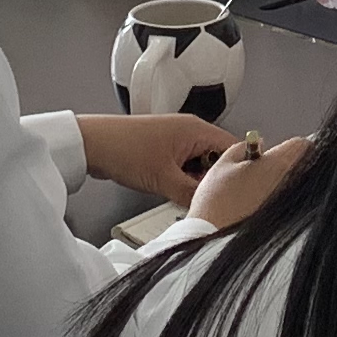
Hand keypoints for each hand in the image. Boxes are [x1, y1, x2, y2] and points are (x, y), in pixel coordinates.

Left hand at [75, 112, 234, 206]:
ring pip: (200, 166)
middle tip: (213, 200)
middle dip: (216, 181)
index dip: (240, 170)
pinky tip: (177, 193)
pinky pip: (185, 167)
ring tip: (191, 198)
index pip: (233, 148)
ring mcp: (177, 141)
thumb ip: (192, 194)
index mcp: (197, 130)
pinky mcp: (165, 151)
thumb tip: (212, 206)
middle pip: (218, 159)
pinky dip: (184, 181)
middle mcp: (190, 132)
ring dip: (197, 183)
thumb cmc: (125, 150)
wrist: (93, 145)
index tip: (243, 191)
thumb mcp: (164, 179)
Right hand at [188, 131, 311, 229]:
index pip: (303, 145)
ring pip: (296, 186)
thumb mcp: (222, 165)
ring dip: (283, 183)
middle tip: (267, 168)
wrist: (213, 239)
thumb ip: (242, 148)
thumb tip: (256, 144)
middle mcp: (290, 182)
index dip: (291, 145)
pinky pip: (289, 204)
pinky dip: (280, 202)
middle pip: (303, 166)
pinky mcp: (286, 222)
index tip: (280, 149)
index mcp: (278, 164)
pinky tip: (258, 206)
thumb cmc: (217, 202)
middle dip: (288, 164)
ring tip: (259, 189)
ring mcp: (290, 204)